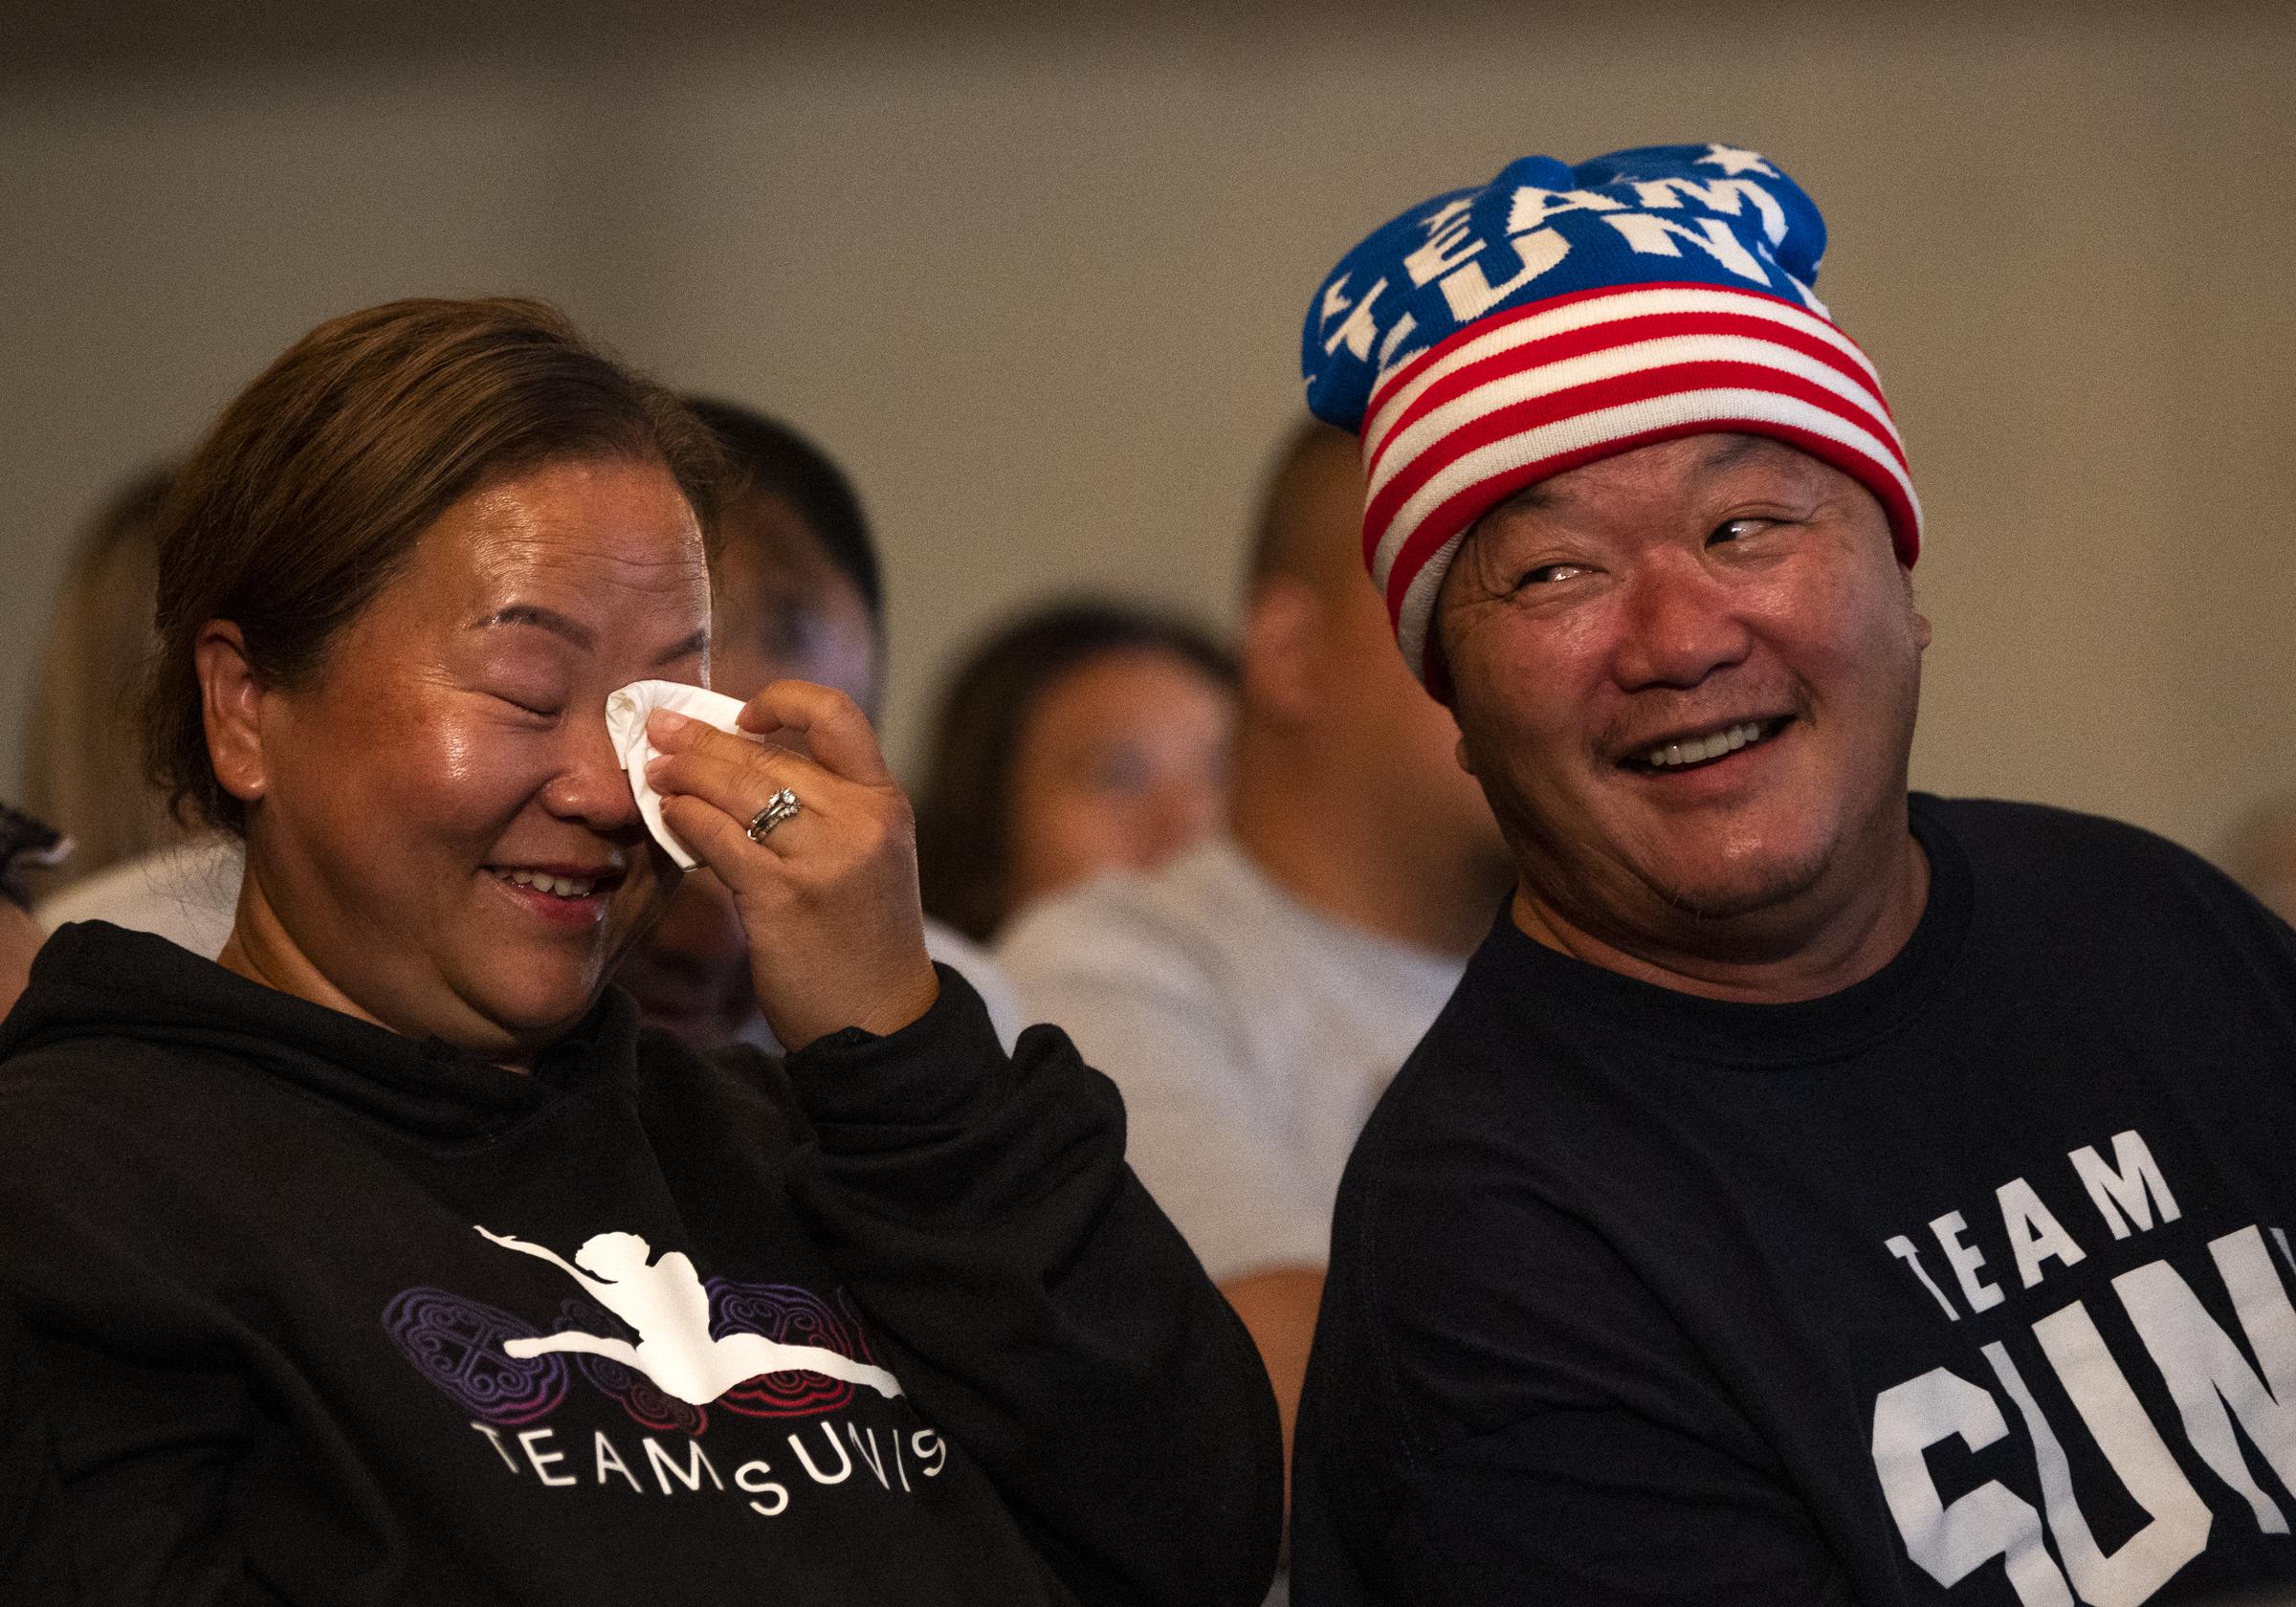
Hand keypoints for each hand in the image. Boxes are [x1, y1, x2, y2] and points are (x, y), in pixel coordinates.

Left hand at [643, 681, 938, 1050]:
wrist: (881, 1021)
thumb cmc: (863, 939)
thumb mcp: (865, 858)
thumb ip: (822, 809)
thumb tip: (732, 766)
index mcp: (885, 802)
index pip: (837, 716)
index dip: (783, 700)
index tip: (742, 715)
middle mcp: (862, 821)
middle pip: (768, 754)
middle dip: (701, 739)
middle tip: (658, 731)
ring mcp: (825, 858)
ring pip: (738, 789)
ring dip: (683, 773)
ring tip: (652, 771)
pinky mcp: (784, 897)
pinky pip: (719, 838)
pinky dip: (684, 818)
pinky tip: (666, 815)